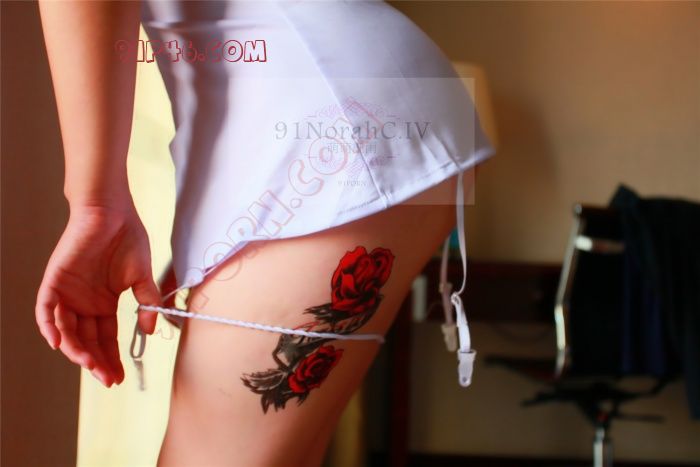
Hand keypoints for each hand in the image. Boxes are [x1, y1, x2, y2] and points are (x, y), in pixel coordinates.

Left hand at [35, 202, 161, 386]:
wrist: (112, 212)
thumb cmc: (128, 239)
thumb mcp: (142, 277)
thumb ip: (147, 303)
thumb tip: (151, 331)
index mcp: (104, 304)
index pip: (106, 338)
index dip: (112, 358)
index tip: (120, 377)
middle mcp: (84, 303)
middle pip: (86, 340)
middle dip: (96, 361)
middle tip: (108, 379)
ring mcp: (68, 293)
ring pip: (65, 330)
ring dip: (75, 350)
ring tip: (90, 365)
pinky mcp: (54, 280)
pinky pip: (46, 309)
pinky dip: (48, 326)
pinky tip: (58, 343)